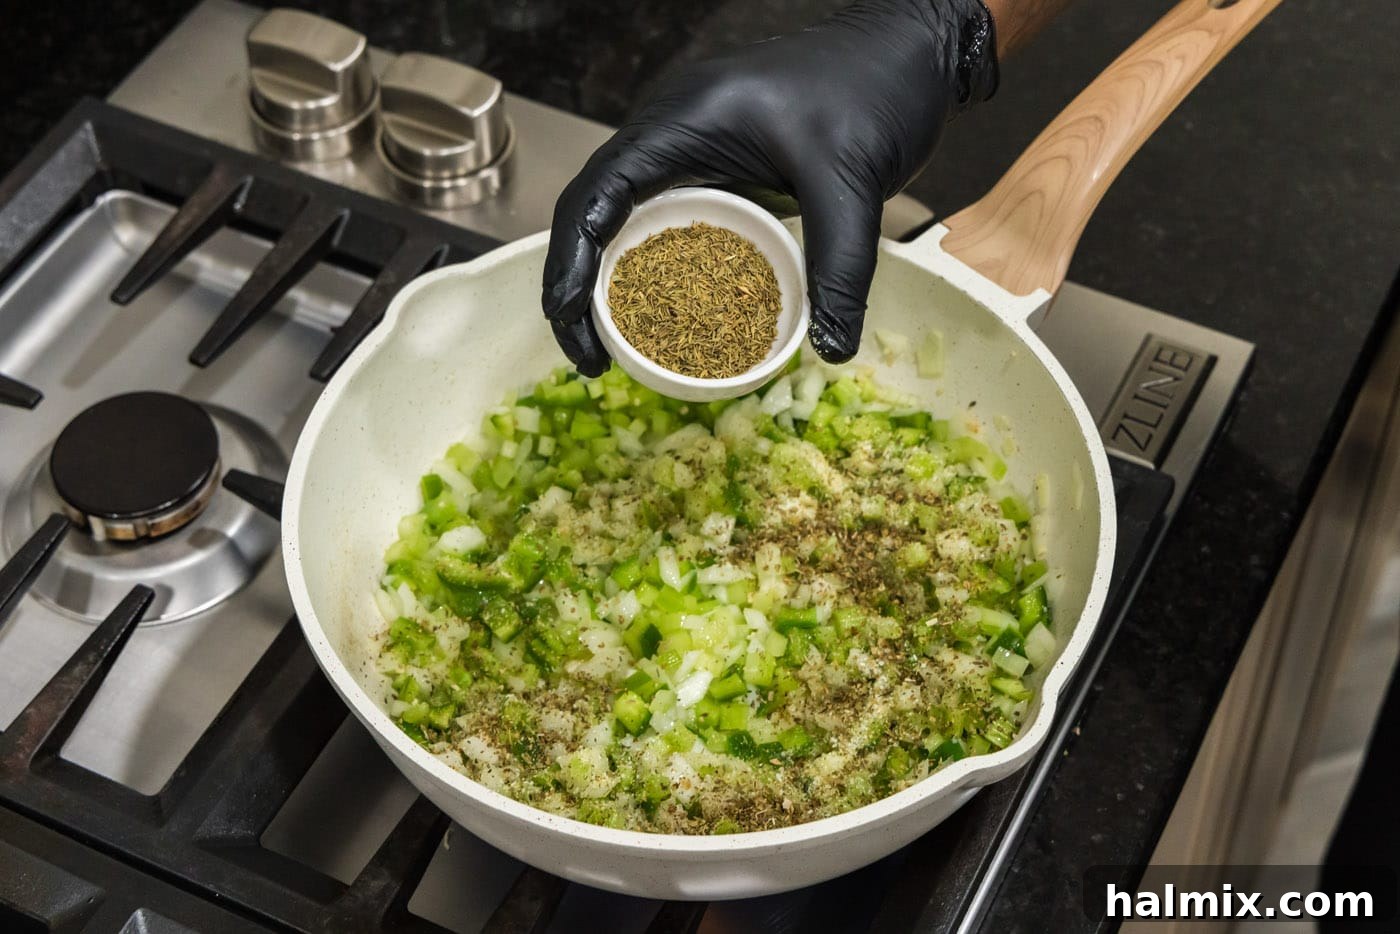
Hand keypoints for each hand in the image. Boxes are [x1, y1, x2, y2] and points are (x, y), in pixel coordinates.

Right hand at [542, 0, 998, 375]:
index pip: (596, 194)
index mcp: (682, 121)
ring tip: (614, 343)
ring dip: (609, 278)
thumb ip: (839, 267)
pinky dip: (654, 264)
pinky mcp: (716, 161)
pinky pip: (666, 215)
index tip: (572, 324)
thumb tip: (831, 348)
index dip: (570, 263)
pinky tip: (668, 311)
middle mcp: (670, 129)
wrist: (911, 46)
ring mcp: (689, 143)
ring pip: (624, 214)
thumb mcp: (854, 183)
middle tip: (592, 355)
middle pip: (593, 210)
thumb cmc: (877, 85)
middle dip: (578, 285)